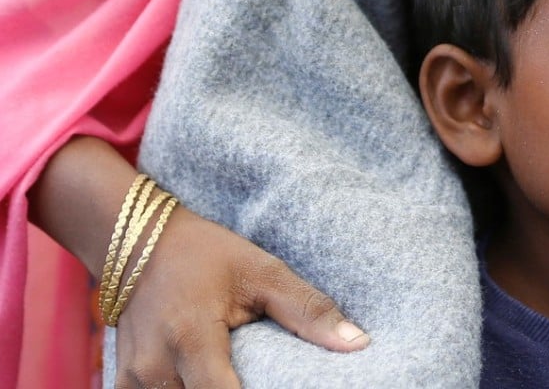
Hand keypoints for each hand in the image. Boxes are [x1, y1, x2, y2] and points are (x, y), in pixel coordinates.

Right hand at [29, 136, 368, 388]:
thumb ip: (307, 310)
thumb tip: (358, 344)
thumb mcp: (262, 272)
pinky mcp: (125, 383)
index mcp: (191, 338)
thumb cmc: (204, 253)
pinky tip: (212, 380)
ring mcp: (134, 379)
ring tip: (246, 377)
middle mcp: (155, 367)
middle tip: (269, 379)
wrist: (137, 240)